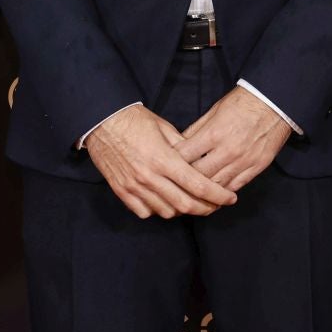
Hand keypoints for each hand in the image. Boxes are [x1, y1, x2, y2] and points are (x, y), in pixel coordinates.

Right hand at [86, 105, 238, 219]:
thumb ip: (183, 147)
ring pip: (166, 211)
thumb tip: (200, 161)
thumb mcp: (164, 127)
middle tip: (216, 205)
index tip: (230, 198)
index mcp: (164, 159)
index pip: (198, 185)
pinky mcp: (121, 191)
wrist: (101, 121)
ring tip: (191, 201)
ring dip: (183, 210)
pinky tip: (165, 201)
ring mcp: (134, 187)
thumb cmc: (134, 119)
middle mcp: (150, 177)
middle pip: (186, 204)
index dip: (218, 195)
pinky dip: (158, 210)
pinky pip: (145, 212)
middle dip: (206, 208)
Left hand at [178, 87, 291, 190]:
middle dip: (185, 181)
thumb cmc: (243, 102)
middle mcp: (227, 150)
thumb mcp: (214, 110)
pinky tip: (214, 194)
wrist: (274, 102)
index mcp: (214, 133)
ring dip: (203, 192)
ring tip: (192, 195)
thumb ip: (197, 129)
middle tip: (175, 185)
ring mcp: (243, 161)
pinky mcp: (257, 167)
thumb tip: (180, 143)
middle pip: (198, 175)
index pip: (185, 156)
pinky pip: (236, 186)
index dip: (172, 162)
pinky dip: (223, 192)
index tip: (165, 167)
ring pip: (217, 186)